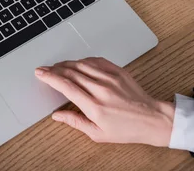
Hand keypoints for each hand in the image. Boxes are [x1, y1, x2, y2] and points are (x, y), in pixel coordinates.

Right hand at [35, 57, 174, 146]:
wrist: (152, 119)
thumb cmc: (127, 129)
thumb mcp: (98, 134)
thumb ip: (75, 122)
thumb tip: (57, 115)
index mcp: (94, 106)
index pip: (66, 86)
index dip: (50, 77)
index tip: (40, 73)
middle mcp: (101, 89)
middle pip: (70, 72)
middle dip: (54, 69)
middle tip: (44, 69)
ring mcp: (110, 78)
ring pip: (81, 64)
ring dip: (66, 63)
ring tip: (58, 66)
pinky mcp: (118, 71)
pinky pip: (95, 60)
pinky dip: (83, 60)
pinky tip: (77, 63)